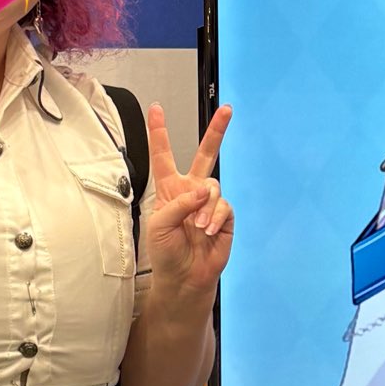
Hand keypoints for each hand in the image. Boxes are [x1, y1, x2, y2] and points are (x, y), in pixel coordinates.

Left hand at [146, 101, 233, 297]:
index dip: (160, 133)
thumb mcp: (159, 225)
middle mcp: (191, 191)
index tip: (156, 109)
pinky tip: (208, 232)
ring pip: (213, 186)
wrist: (184, 277)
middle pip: (205, 154)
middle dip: (216, 132)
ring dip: (205, 208)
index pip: (163, 156)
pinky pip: (224, 207)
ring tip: (197, 228)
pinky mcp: (225, 217)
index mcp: (169, 188)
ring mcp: (209, 203)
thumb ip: (178, 203)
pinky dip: (215, 219)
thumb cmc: (166, 252)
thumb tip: (203, 190)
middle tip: (227, 111)